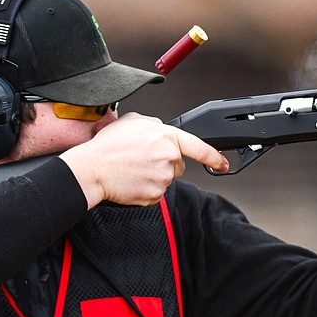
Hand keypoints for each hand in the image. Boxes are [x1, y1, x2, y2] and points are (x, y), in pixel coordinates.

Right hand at [60, 112, 227, 206]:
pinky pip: (156, 193)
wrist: (92, 169)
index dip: (215, 157)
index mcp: (166, 137)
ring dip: (154, 176)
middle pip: (179, 165)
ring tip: (133, 169)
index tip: (223, 164)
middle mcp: (169, 158)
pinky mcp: (154, 196)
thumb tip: (161, 129)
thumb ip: (154, 124)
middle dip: (166, 163)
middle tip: (142, 160)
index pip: (199, 148)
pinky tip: (132, 180)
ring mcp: (163, 179)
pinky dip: (146, 188)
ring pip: (167, 180)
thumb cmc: (108, 146)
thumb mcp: (132, 121)